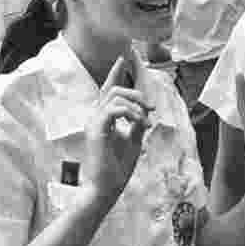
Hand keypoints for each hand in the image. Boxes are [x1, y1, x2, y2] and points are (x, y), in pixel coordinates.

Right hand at [83, 52, 152, 200]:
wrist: (106, 188)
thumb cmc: (117, 168)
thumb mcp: (134, 140)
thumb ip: (137, 122)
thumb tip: (144, 110)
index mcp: (102, 118)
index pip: (108, 89)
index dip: (116, 72)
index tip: (124, 57)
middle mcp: (95, 117)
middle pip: (114, 89)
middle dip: (136, 93)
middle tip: (151, 107)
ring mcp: (93, 122)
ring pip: (115, 96)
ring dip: (136, 104)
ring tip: (145, 120)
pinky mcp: (96, 130)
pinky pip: (114, 109)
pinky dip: (131, 113)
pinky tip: (139, 123)